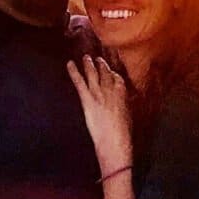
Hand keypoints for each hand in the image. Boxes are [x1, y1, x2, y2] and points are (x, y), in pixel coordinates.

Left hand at [65, 57, 132, 175]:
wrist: (115, 141)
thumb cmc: (123, 133)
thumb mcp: (129, 117)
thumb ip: (124, 106)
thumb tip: (122, 105)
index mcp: (123, 94)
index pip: (117, 79)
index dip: (112, 73)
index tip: (110, 70)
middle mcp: (111, 90)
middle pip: (105, 74)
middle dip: (101, 65)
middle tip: (97, 59)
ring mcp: (98, 94)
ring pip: (93, 74)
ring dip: (89, 64)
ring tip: (86, 57)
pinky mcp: (88, 100)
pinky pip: (79, 82)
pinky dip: (74, 72)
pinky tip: (69, 64)